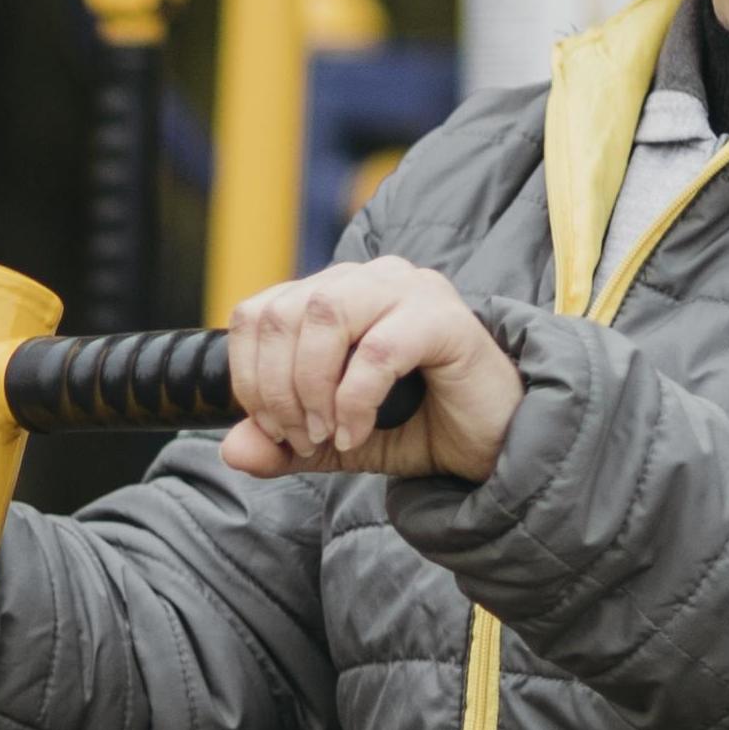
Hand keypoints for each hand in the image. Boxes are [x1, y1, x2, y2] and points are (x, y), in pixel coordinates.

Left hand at [220, 260, 517, 482]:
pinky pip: (377, 349)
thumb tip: (231, 450)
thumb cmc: (422, 428)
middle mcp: (370, 279)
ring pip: (324, 315)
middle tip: (299, 439)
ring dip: (309, 387)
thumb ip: (283, 444)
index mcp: (337, 295)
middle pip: (283, 312)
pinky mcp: (445, 318)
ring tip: (327, 434)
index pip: (258, 312)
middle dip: (275, 389)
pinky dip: (353, 400)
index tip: (270, 430)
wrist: (497, 443)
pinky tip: (358, 434)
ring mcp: (410, 290)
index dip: (248, 375)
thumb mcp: (336, 440)